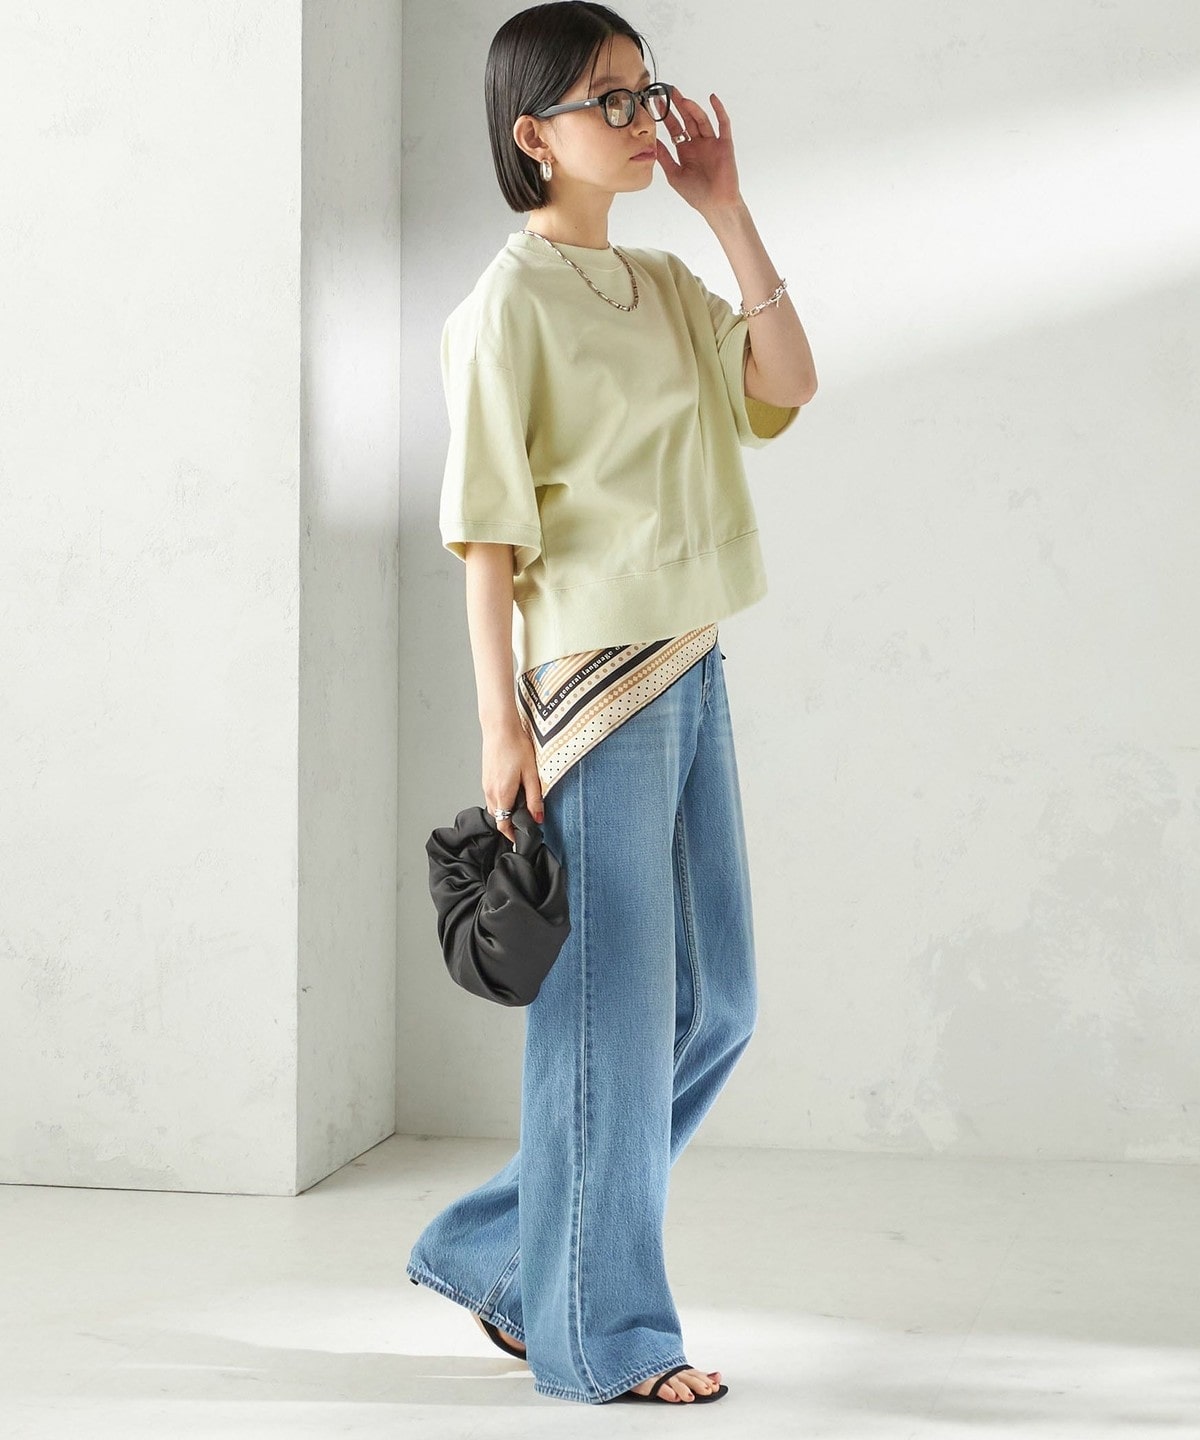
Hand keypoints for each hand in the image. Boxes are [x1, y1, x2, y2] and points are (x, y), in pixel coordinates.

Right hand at [482, 718, 544, 844]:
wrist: (500, 728)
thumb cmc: (516, 747)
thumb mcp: (531, 774)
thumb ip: (534, 799)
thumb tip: (538, 818)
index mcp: (502, 794)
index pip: (503, 824)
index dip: (512, 834)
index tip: (521, 838)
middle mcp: (490, 792)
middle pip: (498, 817)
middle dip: (510, 824)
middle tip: (526, 823)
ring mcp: (486, 784)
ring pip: (494, 807)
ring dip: (505, 811)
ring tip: (521, 807)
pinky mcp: (485, 777)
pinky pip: (492, 796)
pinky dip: (501, 800)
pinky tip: (513, 791)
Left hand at [656, 89, 741, 214]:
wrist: (716, 204)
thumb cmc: (696, 194)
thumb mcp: (674, 175)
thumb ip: (665, 157)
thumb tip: (653, 142)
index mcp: (686, 151)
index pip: (674, 128)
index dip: (666, 116)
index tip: (656, 103)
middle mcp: (698, 144)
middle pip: (687, 120)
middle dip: (678, 106)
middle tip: (668, 92)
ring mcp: (712, 142)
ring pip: (702, 120)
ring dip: (693, 109)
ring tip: (682, 99)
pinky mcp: (724, 144)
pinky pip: (723, 124)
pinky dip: (719, 111)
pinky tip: (712, 99)